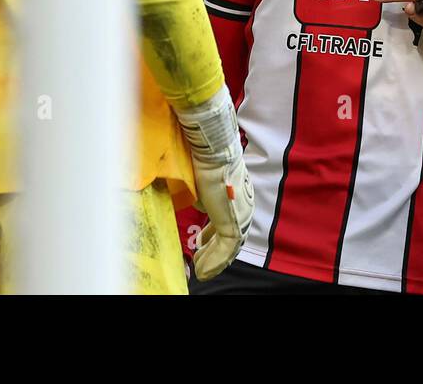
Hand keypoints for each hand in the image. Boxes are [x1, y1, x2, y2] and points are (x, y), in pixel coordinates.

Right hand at [174, 88, 253, 280]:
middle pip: (229, 236)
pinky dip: (214, 262)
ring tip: (200, 270)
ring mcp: (240, 215)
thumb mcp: (196, 179)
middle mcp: (243, 205)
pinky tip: (202, 272)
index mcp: (237, 194)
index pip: (227, 220)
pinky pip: (225, 250)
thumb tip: (179, 192)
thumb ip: (193, 191)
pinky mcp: (232, 222)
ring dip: (213, 259)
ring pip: (228, 247)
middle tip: (199, 260)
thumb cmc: (200, 157)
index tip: (200, 243)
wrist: (209, 150)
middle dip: (213, 250)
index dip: (213, 235)